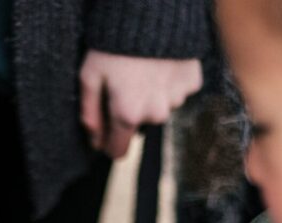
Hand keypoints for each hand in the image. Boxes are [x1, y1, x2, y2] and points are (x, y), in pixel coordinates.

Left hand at [79, 50, 202, 157]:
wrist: (152, 12)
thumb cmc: (113, 44)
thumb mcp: (89, 76)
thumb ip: (89, 113)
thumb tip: (94, 141)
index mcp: (127, 115)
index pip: (118, 150)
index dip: (108, 143)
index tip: (105, 132)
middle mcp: (155, 114)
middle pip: (139, 126)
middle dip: (131, 112)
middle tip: (124, 84)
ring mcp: (176, 99)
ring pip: (160, 108)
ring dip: (151, 96)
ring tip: (143, 70)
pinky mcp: (192, 83)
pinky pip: (178, 90)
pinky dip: (169, 82)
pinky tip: (160, 65)